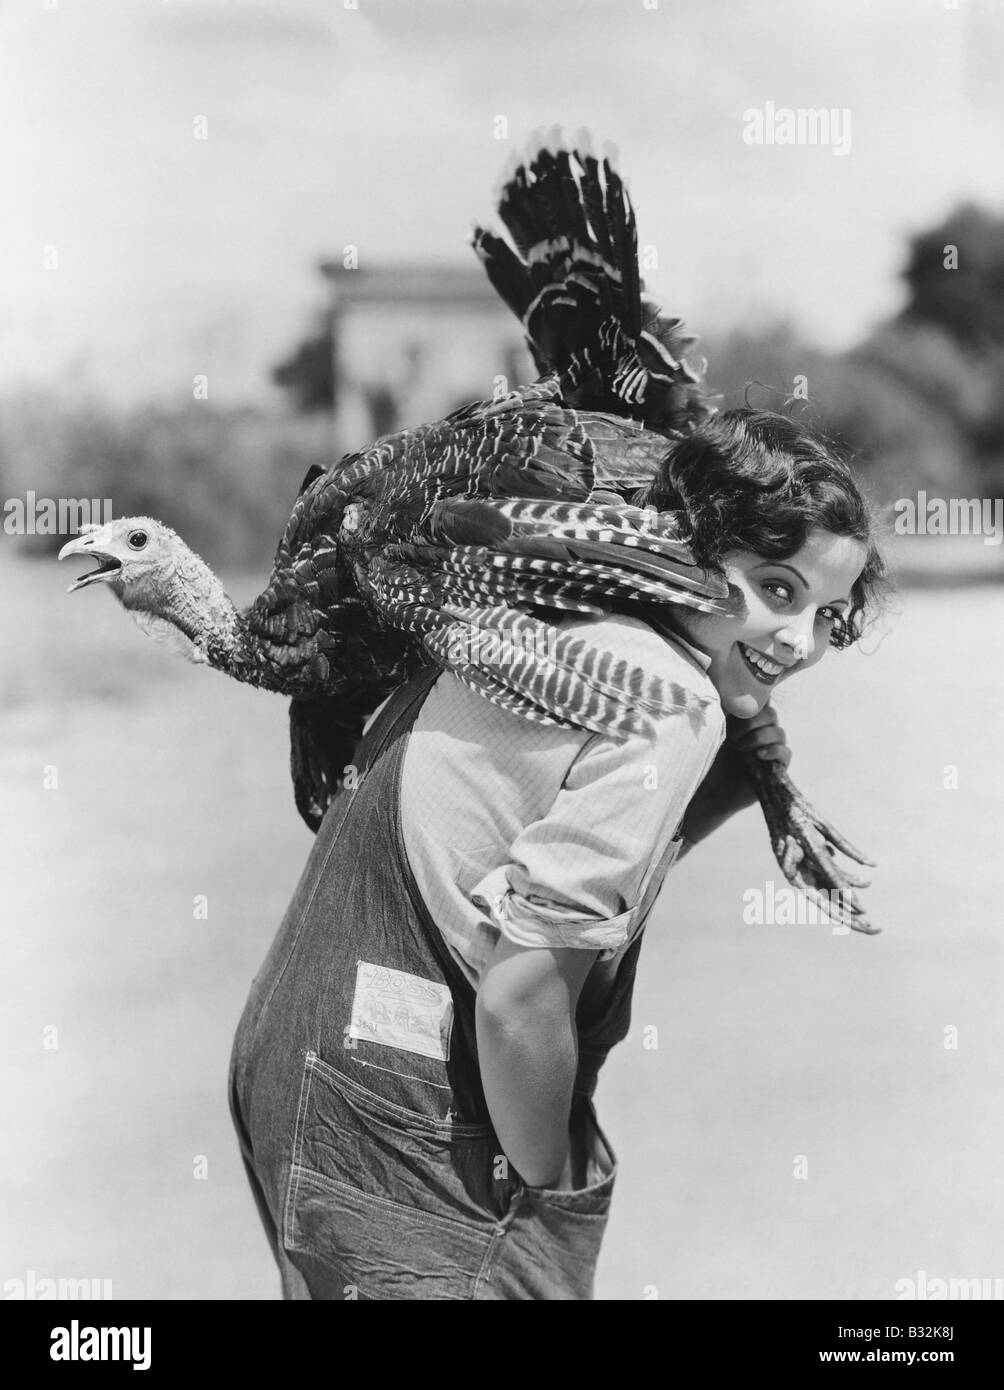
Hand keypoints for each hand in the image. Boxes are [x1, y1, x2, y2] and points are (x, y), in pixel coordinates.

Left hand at [681, 704, 791, 843]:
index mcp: (747, 722)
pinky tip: (758, 755)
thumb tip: (725, 689)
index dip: (753, 702)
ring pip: (779, 732)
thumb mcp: (714, 732)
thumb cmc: (708, 761)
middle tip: (733, 735)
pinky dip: (774, 750)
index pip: (761, 702)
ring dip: (759, 736)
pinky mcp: (777, 768)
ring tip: (739, 748)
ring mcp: (770, 750)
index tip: (736, 709)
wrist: (708, 792)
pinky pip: (786, 753)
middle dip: (752, 721)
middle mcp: (761, 733)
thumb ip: (723, 712)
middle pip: (771, 714)